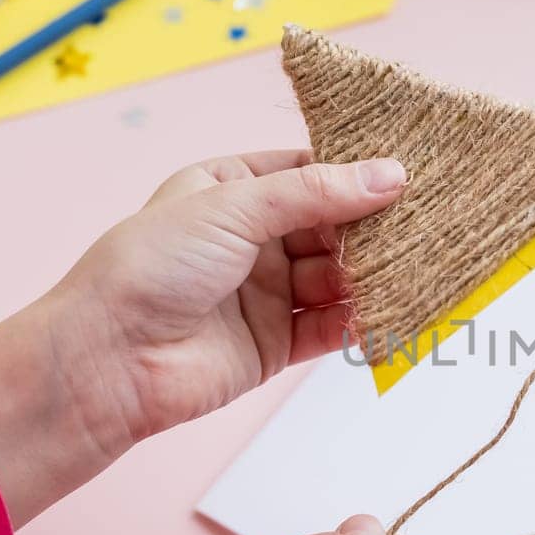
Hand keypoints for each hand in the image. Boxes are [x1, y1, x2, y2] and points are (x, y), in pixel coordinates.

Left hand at [0, 151, 404, 526]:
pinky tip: (393, 312)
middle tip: (427, 222)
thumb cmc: (146, 268)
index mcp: (230, 189)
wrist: (107, 362)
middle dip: (375, 229)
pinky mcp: (276, 344)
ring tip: (419, 268)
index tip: (409, 171)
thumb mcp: (233, 207)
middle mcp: (251, 239)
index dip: (357, 172)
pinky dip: (364, 321)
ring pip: (338, 278)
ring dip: (375, 276)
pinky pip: (332, 326)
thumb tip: (389, 175)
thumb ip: (315, 193)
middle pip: (333, 227)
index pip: (310, 171)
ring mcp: (265, 293)